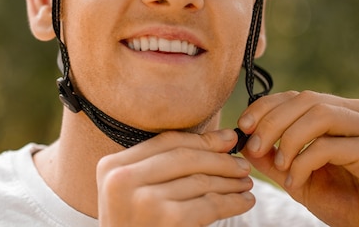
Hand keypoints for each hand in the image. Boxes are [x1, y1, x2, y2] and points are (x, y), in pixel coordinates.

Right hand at [96, 129, 253, 225]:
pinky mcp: (169, 219)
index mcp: (112, 166)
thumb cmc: (134, 226)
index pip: (164, 142)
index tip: (226, 139)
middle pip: (184, 157)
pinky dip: (232, 202)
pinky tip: (244, 201)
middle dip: (219, 159)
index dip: (201, 139)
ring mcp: (146, 199)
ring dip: (230, 181)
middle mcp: (124, 179)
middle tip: (242, 164)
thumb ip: (157, 166)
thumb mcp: (130, 192)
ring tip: (246, 183)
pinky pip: (209, 204)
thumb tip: (219, 140)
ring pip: (199, 180)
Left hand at [238, 90, 358, 226]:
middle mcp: (352, 117)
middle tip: (254, 146)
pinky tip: (295, 181)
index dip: (265, 107)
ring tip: (279, 164)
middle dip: (272, 121)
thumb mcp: (295, 176)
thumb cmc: (337, 200)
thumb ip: (270, 157)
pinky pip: (328, 146)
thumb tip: (241, 139)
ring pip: (320, 113)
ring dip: (288, 138)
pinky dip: (302, 162)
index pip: (295, 96)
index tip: (244, 126)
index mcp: (334, 116)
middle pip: (306, 99)